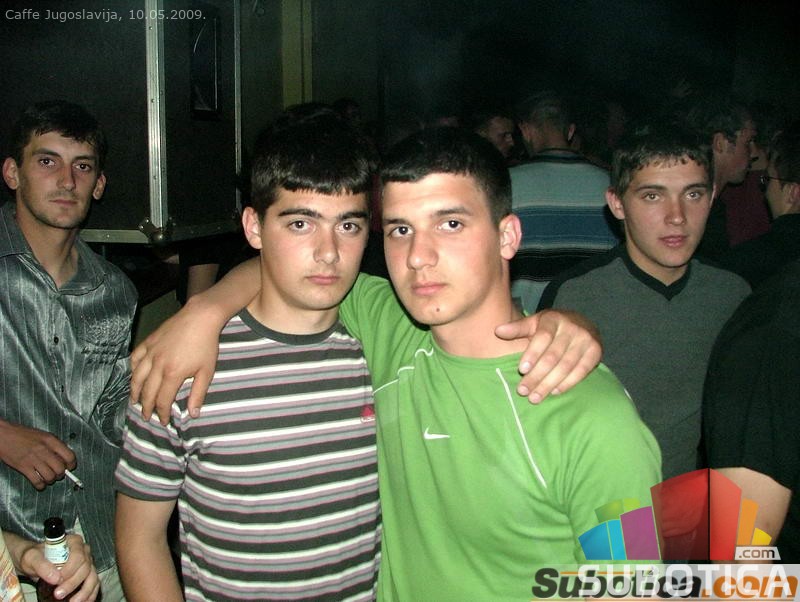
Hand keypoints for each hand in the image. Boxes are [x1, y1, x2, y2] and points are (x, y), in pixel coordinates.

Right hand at [0, 421, 75, 489]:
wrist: (4, 435)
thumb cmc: (23, 435)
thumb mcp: (43, 435)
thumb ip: (54, 445)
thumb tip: (64, 459)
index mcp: (51, 440)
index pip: (69, 456)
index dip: (71, 464)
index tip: (69, 467)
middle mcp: (44, 450)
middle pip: (60, 468)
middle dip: (61, 474)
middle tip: (57, 474)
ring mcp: (33, 459)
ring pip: (50, 476)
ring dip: (50, 480)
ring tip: (48, 478)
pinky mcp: (23, 467)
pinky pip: (37, 481)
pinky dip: (40, 485)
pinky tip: (40, 484)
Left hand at [13, 533, 99, 601]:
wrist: (35, 563)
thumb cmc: (34, 557)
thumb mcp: (31, 557)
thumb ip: (41, 564)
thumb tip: (55, 578)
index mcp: (74, 542)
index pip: (78, 556)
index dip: (70, 570)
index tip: (56, 581)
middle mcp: (84, 551)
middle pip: (86, 568)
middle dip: (73, 583)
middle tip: (58, 595)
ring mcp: (88, 563)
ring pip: (92, 578)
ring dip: (84, 592)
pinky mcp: (87, 575)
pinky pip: (94, 585)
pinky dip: (90, 595)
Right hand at [130, 296, 221, 424]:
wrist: (200, 317)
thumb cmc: (206, 345)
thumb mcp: (206, 372)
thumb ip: (198, 394)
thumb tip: (193, 414)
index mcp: (172, 374)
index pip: (162, 400)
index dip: (162, 413)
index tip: (163, 422)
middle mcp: (157, 365)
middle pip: (147, 392)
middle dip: (146, 407)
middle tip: (146, 416)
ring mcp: (151, 352)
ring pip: (136, 377)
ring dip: (134, 392)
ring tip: (134, 402)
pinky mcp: (148, 342)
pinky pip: (135, 358)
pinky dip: (132, 369)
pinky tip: (134, 376)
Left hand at [495, 309, 601, 402]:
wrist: (582, 323)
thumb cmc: (551, 326)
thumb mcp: (534, 322)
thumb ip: (517, 328)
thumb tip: (497, 331)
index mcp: (554, 319)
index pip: (542, 337)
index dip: (532, 354)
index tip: (521, 370)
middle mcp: (572, 328)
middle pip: (553, 356)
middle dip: (537, 375)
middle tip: (523, 391)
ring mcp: (586, 339)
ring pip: (566, 366)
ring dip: (549, 384)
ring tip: (535, 397)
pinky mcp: (596, 352)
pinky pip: (581, 371)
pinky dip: (568, 383)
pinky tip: (554, 392)